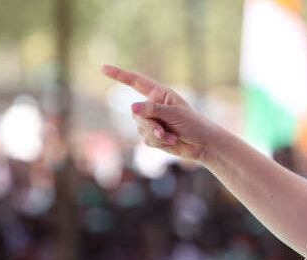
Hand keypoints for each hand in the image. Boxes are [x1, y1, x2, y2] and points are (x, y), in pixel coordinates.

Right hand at [101, 64, 223, 162]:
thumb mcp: (175, 114)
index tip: (103, 68)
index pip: (136, 82)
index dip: (119, 75)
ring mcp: (152, 122)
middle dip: (149, 124)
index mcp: (160, 94)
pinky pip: (146, 140)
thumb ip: (153, 110)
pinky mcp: (153, 136)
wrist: (203, 144)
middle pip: (136, 113)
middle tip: (164, 130)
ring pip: (140, 128)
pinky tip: (172, 142)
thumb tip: (132, 108)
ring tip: (172, 136)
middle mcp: (153, 106)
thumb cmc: (194, 124)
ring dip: (157, 135)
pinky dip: (159, 142)